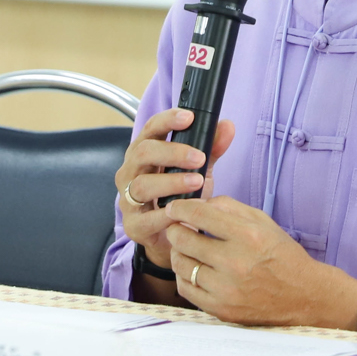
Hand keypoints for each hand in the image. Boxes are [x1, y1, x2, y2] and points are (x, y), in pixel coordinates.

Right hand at [115, 108, 232, 272]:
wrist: (173, 237)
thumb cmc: (181, 196)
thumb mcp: (198, 169)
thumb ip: (212, 148)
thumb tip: (228, 126)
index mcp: (144, 152)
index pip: (150, 129)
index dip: (167, 120)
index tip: (189, 118)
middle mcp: (130, 172)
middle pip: (143, 153)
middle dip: (172, 152)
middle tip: (200, 157)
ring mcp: (128, 199)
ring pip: (142, 185)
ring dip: (171, 182)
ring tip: (197, 182)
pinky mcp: (134, 226)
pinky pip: (147, 218)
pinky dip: (167, 215)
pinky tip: (185, 214)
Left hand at [163, 196, 356, 330]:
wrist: (303, 296)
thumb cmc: (282, 255)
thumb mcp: (263, 222)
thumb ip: (229, 207)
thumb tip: (197, 203)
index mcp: (247, 235)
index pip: (199, 215)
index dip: (179, 208)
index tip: (174, 208)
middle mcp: (235, 262)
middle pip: (183, 239)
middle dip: (174, 229)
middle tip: (177, 228)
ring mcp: (226, 289)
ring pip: (181, 264)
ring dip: (178, 252)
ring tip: (185, 249)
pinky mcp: (221, 309)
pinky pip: (185, 289)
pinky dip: (183, 275)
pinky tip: (192, 269)